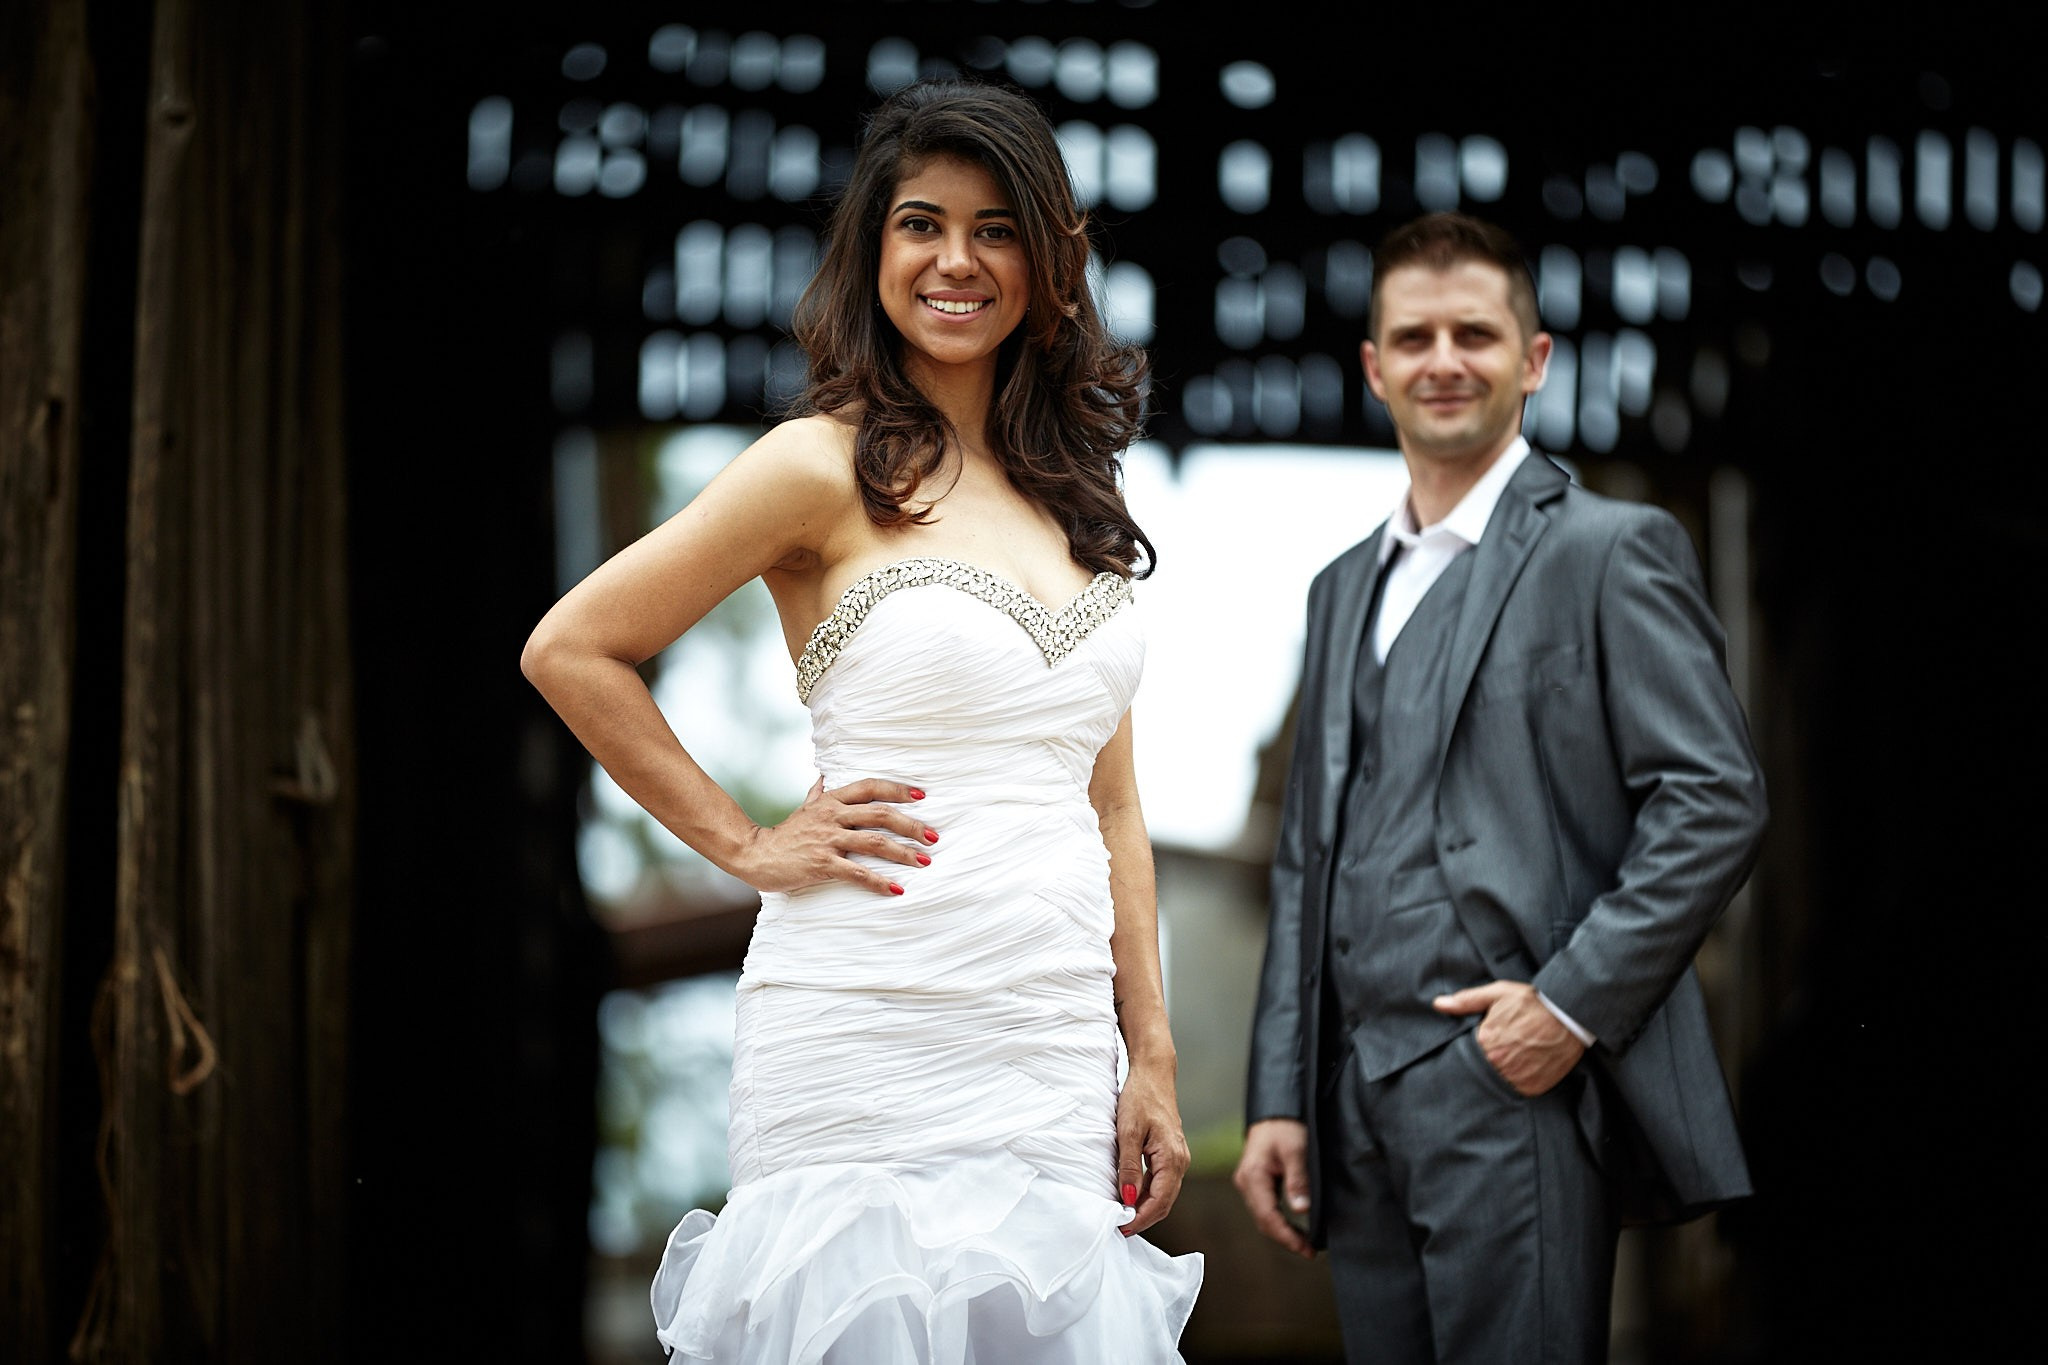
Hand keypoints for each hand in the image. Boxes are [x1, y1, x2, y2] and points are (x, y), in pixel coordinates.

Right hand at [737, 777, 934, 894]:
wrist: (755, 854)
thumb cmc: (784, 834)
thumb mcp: (803, 809)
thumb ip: (817, 794)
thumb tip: (823, 777)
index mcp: (831, 801)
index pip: (870, 788)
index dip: (897, 789)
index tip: (921, 795)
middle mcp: (832, 816)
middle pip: (881, 814)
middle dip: (911, 825)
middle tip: (933, 836)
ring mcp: (828, 840)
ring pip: (874, 842)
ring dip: (903, 852)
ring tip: (924, 861)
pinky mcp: (822, 864)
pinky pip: (856, 872)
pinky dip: (879, 881)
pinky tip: (897, 889)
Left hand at [1114, 1058, 1189, 1236]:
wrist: (1153, 1074)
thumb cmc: (1140, 1098)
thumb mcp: (1128, 1132)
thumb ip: (1129, 1166)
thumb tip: (1127, 1198)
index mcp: (1172, 1159)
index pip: (1159, 1202)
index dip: (1140, 1219)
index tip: (1120, 1229)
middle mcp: (1180, 1161)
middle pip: (1164, 1203)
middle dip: (1142, 1218)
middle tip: (1119, 1228)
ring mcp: (1178, 1158)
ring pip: (1163, 1194)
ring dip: (1144, 1207)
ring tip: (1121, 1216)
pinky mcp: (1171, 1153)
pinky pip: (1162, 1182)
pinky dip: (1147, 1194)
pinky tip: (1130, 1195)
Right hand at [1232, 1118, 1312, 1258]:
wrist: (1276, 1109)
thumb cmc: (1285, 1126)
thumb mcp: (1296, 1150)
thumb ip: (1298, 1180)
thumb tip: (1301, 1210)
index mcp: (1253, 1176)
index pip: (1267, 1216)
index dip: (1287, 1237)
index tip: (1306, 1249)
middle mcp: (1246, 1182)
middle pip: (1263, 1220)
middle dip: (1285, 1238)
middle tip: (1309, 1251)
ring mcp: (1249, 1182)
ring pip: (1264, 1216)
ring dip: (1282, 1231)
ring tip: (1305, 1242)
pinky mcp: (1256, 1181)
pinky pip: (1265, 1207)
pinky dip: (1279, 1219)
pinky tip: (1294, 1225)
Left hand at [1432, 980, 1584, 1095]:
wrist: (1571, 1015)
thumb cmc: (1533, 1002)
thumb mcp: (1499, 993)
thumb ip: (1466, 1001)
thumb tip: (1438, 1004)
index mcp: (1486, 1041)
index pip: (1467, 1053)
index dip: (1471, 1049)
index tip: (1479, 1045)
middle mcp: (1500, 1063)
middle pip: (1481, 1070)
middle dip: (1484, 1063)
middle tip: (1497, 1053)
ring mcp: (1518, 1077)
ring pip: (1498, 1082)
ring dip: (1500, 1075)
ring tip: (1509, 1062)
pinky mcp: (1534, 1087)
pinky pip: (1518, 1091)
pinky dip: (1517, 1083)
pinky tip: (1522, 1070)